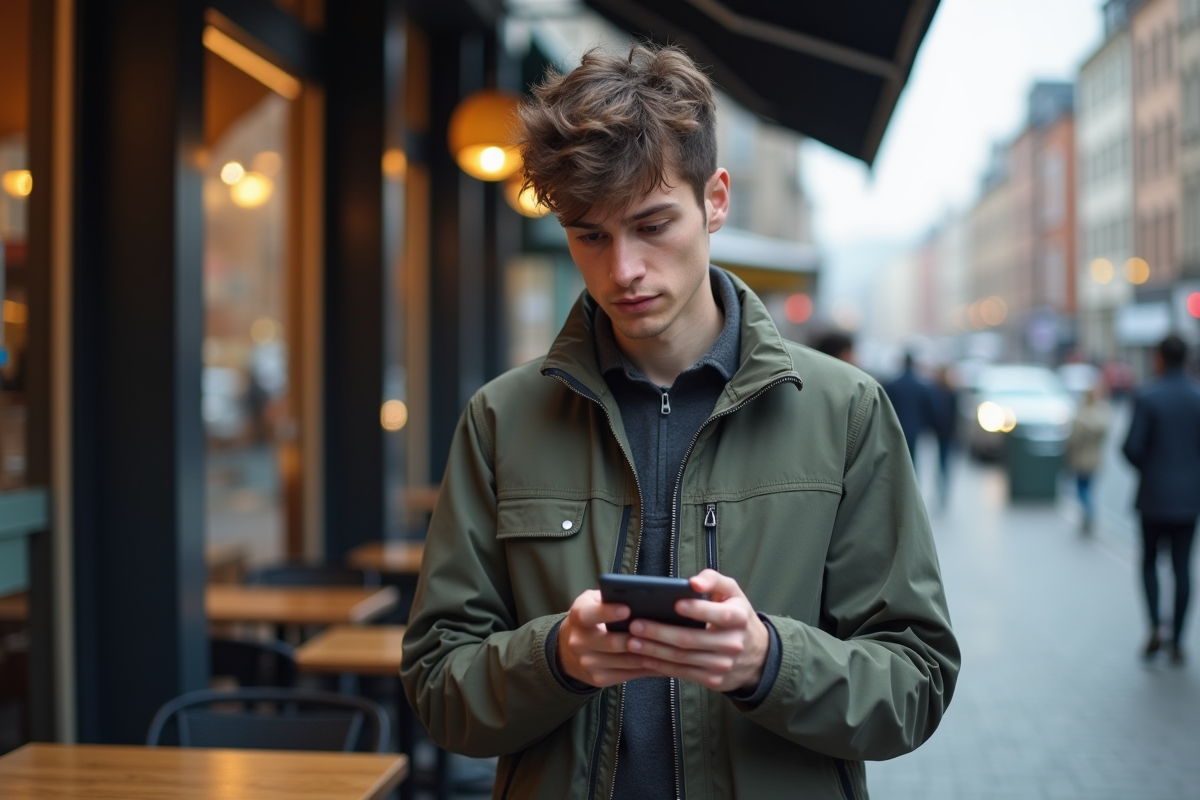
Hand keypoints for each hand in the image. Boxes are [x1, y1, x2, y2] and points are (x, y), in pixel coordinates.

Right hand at [557, 589, 658, 687]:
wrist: (568, 650)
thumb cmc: (590, 619)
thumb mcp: (592, 602)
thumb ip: (609, 598)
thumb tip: (639, 597)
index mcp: (578, 617)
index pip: (590, 614)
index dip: (608, 612)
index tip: (627, 609)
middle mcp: (579, 642)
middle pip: (612, 642)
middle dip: (637, 639)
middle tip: (660, 632)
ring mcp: (588, 663)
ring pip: (624, 661)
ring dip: (648, 655)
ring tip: (670, 648)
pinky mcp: (598, 679)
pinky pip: (628, 675)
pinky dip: (647, 668)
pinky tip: (663, 661)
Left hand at [624, 569, 768, 691]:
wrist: (756, 656)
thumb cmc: (736, 615)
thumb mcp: (732, 593)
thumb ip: (714, 580)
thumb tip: (694, 582)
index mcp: (739, 618)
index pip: (718, 614)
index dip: (697, 609)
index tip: (674, 604)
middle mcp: (732, 644)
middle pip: (690, 639)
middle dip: (660, 632)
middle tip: (635, 625)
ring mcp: (722, 665)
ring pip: (682, 658)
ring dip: (654, 651)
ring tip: (632, 641)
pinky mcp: (713, 680)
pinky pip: (682, 673)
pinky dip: (661, 666)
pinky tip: (644, 657)